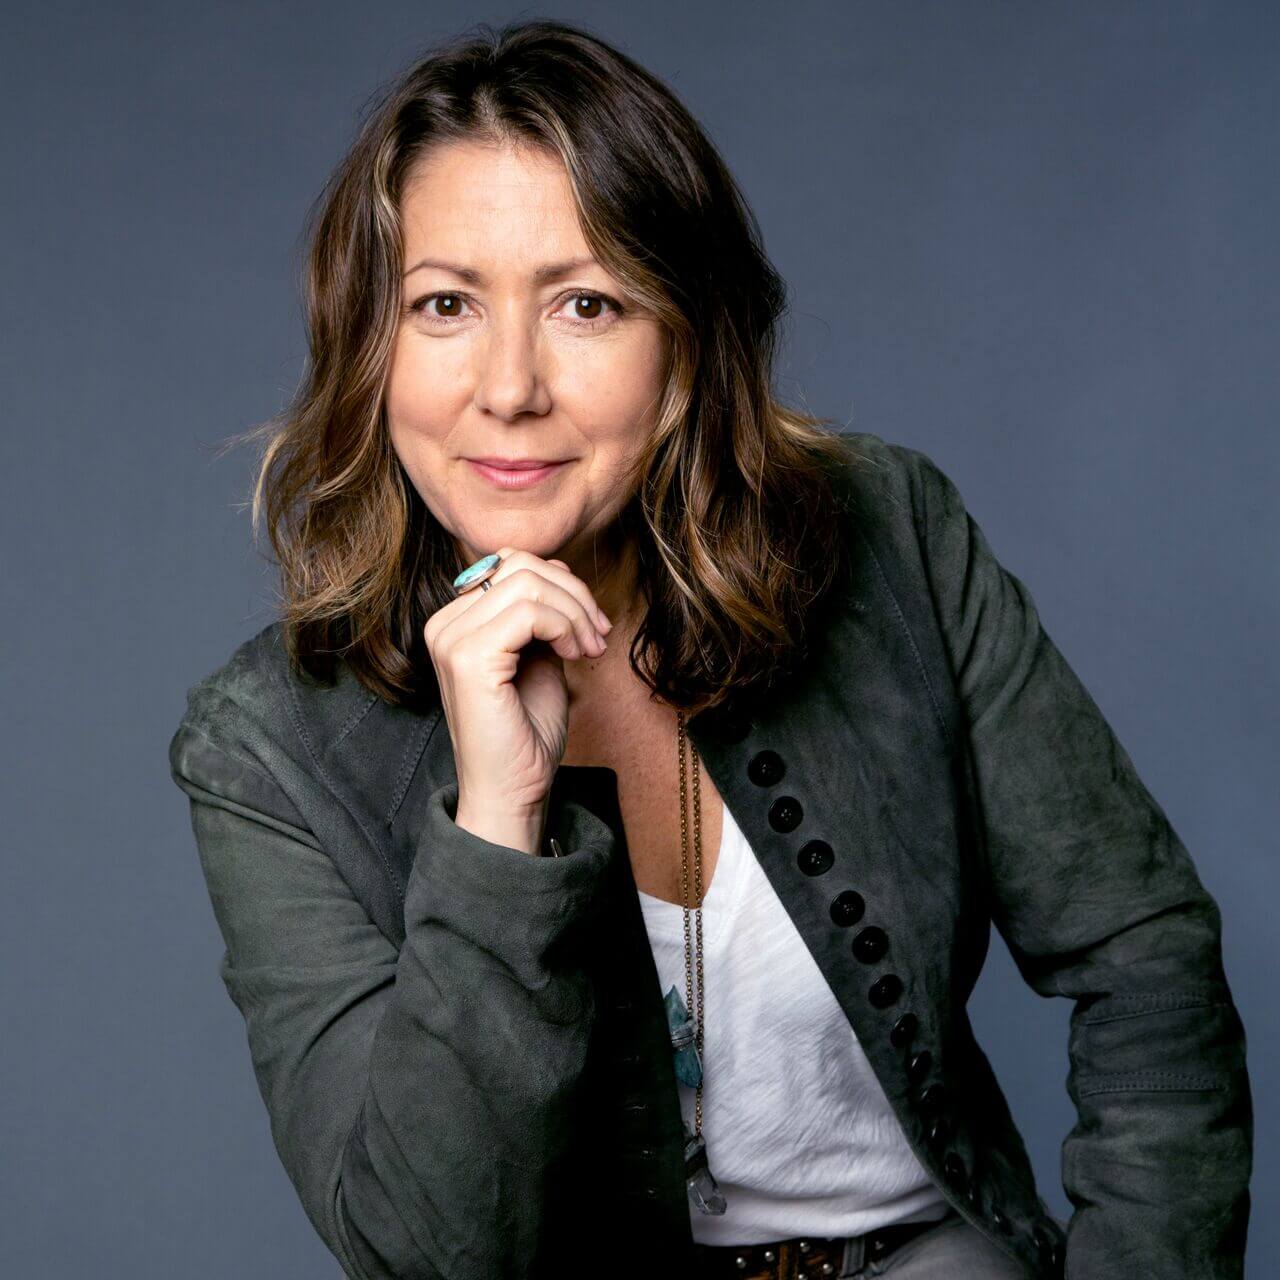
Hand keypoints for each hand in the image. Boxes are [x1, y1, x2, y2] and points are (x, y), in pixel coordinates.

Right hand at [423, 548, 612, 853]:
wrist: (513, 790)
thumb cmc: (525, 734)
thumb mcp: (537, 657)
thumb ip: (541, 616)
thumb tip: (558, 571)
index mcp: (456, 622)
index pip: (511, 564)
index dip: (561, 586)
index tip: (591, 627)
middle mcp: (444, 625)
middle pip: (520, 565)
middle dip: (574, 595)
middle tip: (599, 637)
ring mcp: (452, 639)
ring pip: (528, 582)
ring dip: (574, 613)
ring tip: (588, 650)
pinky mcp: (468, 657)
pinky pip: (529, 611)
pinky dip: (564, 627)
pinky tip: (574, 657)